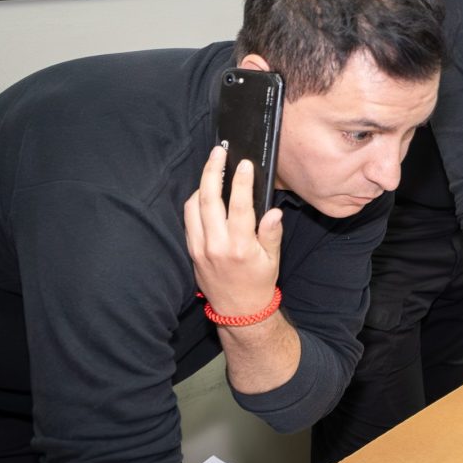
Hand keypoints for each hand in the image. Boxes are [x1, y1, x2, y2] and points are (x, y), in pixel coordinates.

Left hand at [184, 146, 283, 316]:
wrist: (238, 310)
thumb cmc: (258, 282)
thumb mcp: (272, 259)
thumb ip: (271, 233)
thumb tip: (274, 212)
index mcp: (240, 246)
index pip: (239, 205)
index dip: (241, 181)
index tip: (245, 163)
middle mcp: (216, 245)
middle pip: (209, 199)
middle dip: (213, 171)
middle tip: (219, 152)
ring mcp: (200, 247)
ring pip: (194, 206)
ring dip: (202, 184)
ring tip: (213, 169)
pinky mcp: (191, 250)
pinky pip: (188, 219)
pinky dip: (195, 201)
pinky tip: (205, 192)